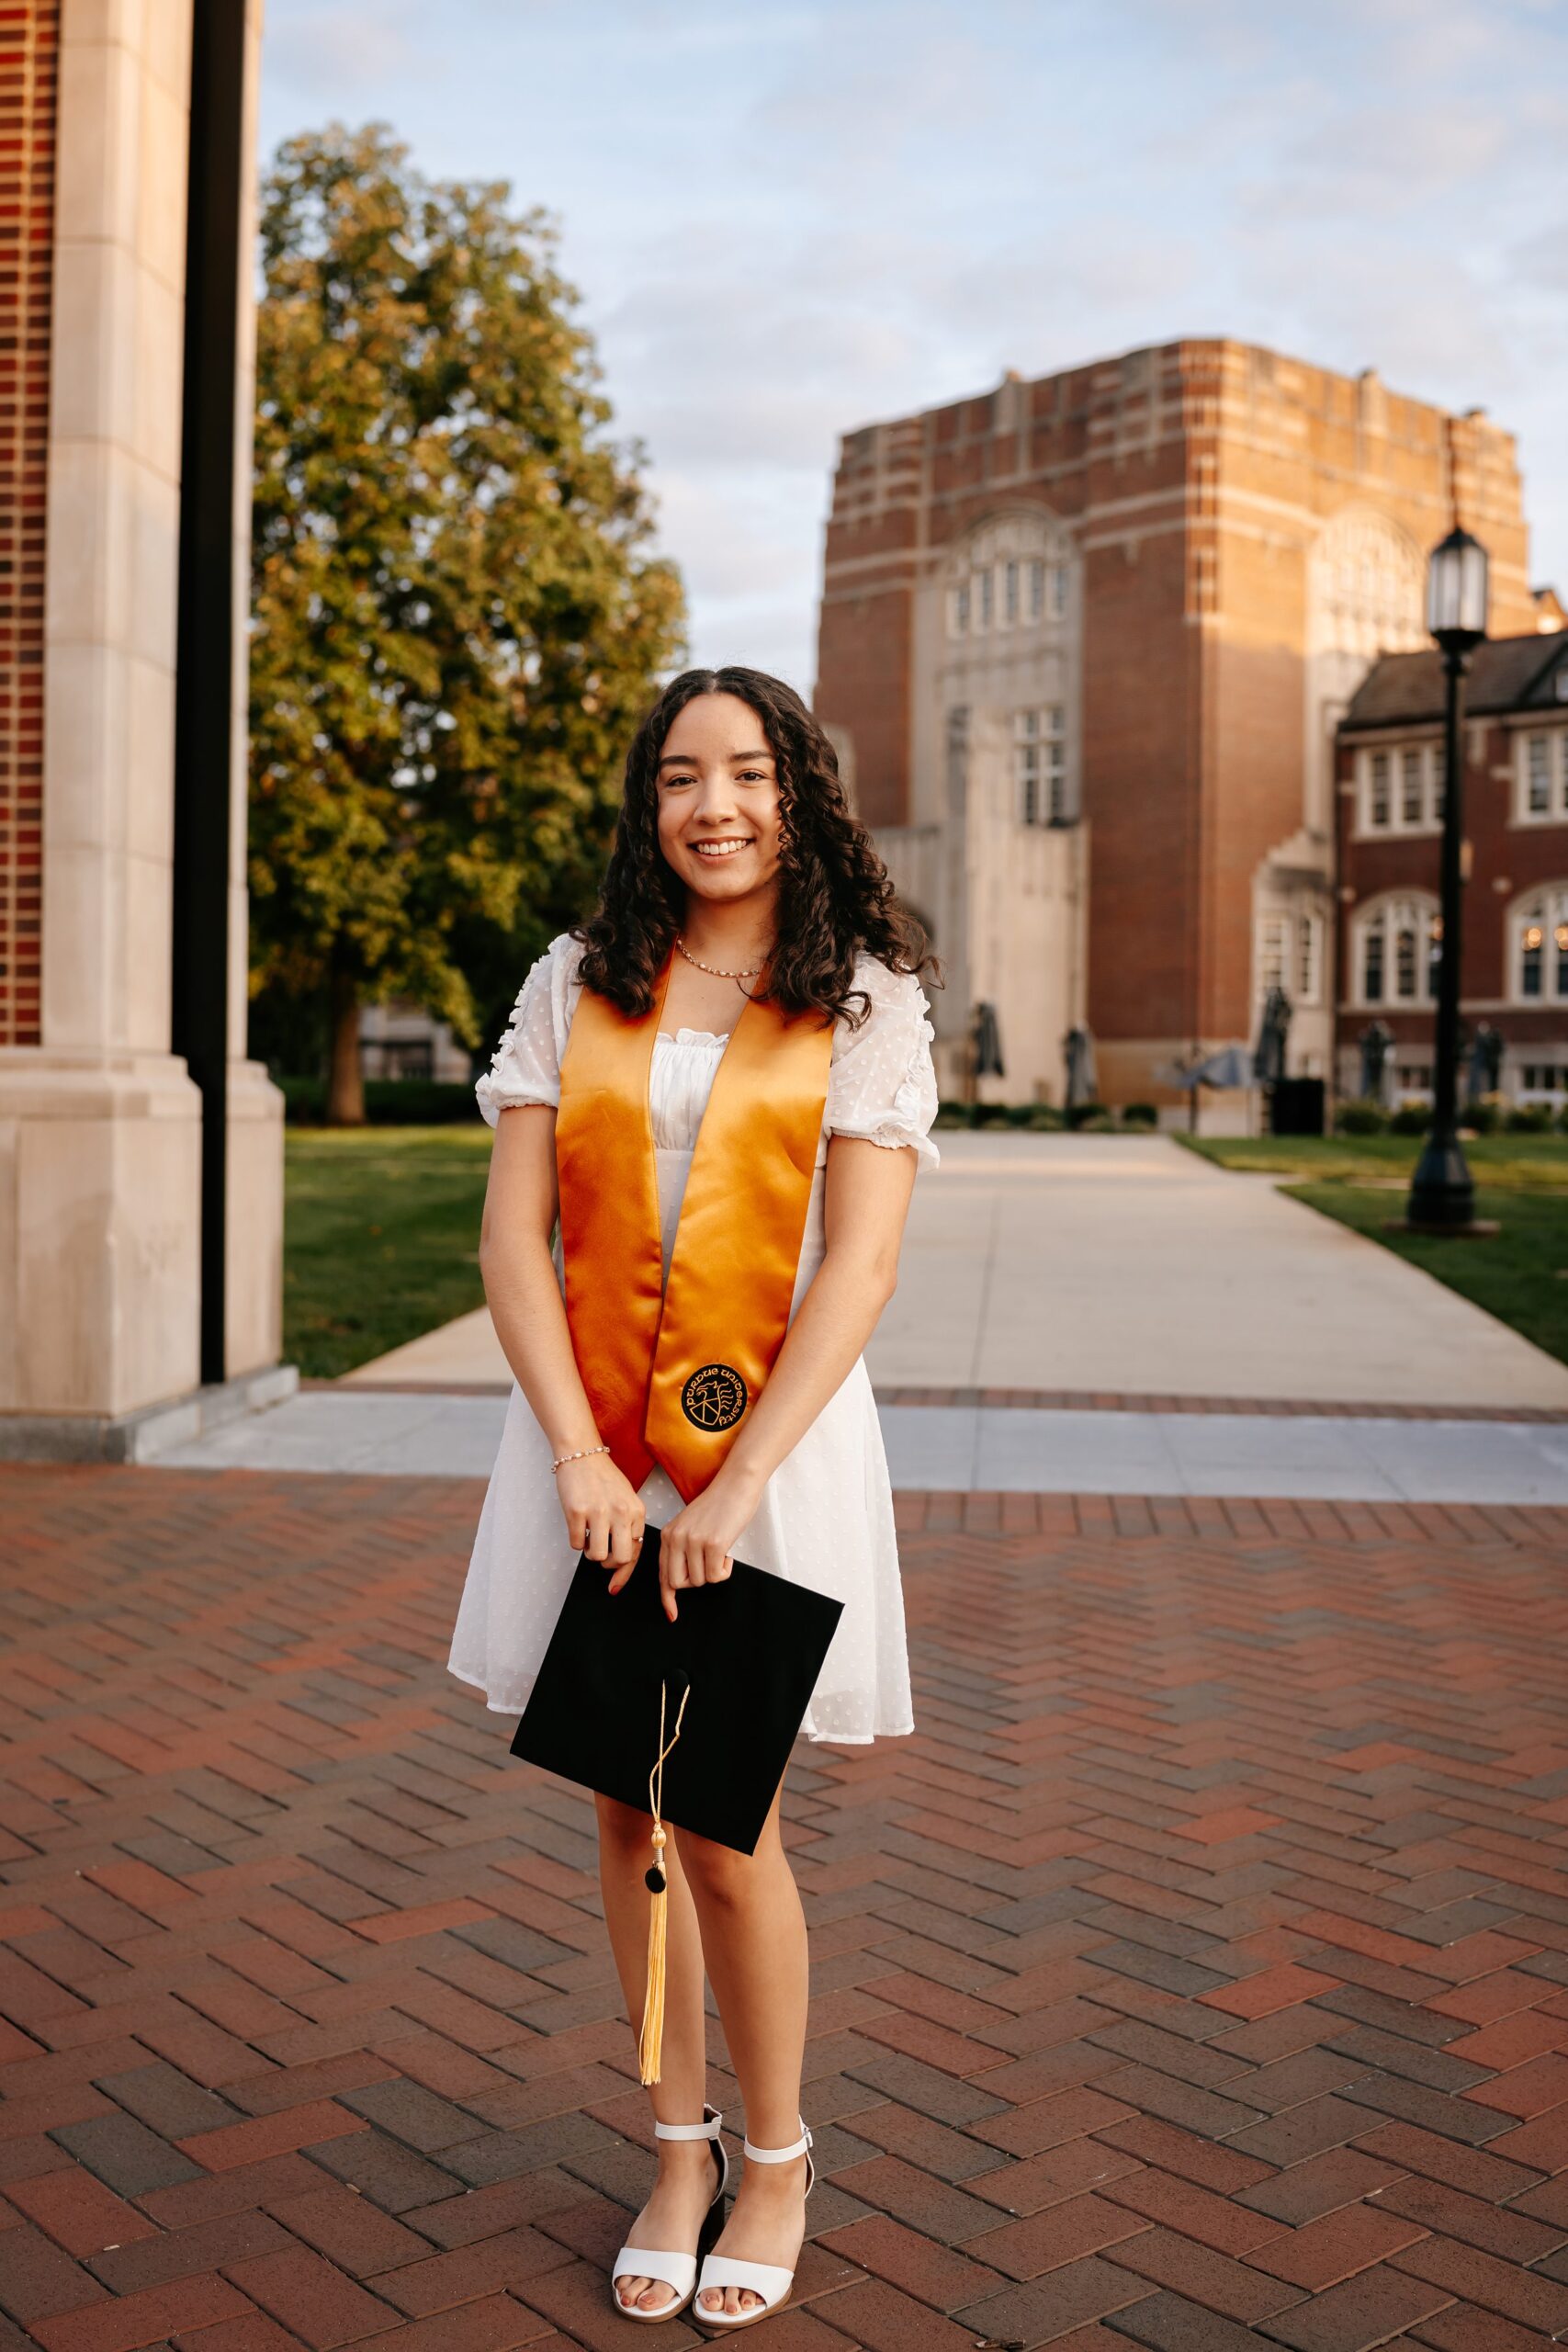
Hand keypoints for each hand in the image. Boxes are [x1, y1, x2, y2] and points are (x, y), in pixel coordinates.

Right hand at [553, 1451, 645, 1590]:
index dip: (625, 1573)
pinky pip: (577, 1545)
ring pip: (598, 1556)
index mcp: (637, 1511)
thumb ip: (629, 1526)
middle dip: (609, 1564)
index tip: (615, 1585)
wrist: (582, 1454)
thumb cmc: (604, 1478)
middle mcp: (621, 1513)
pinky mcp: (577, 1512)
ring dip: (591, 1553)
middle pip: (621, 1558)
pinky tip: (579, 1527)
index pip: (636, 1551)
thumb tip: (623, 1560)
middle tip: (602, 1555)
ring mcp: (599, 1512)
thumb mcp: (627, 1500)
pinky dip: (577, 1542)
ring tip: (590, 1538)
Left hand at [659, 1466, 761, 1621]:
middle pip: (678, 1583)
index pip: (662, 1574)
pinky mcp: (713, 1544)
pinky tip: (728, 1554)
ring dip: (714, 1572)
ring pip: (699, 1581)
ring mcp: (693, 1541)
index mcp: (668, 1534)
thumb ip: (681, 1548)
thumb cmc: (719, 1504)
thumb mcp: (690, 1525)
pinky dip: (725, 1570)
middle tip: (709, 1565)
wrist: (736, 1483)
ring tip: (721, 1552)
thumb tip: (679, 1580)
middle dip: (696, 1581)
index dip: (667, 1597)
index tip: (671, 1613)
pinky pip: (716, 1576)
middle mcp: (676, 1538)